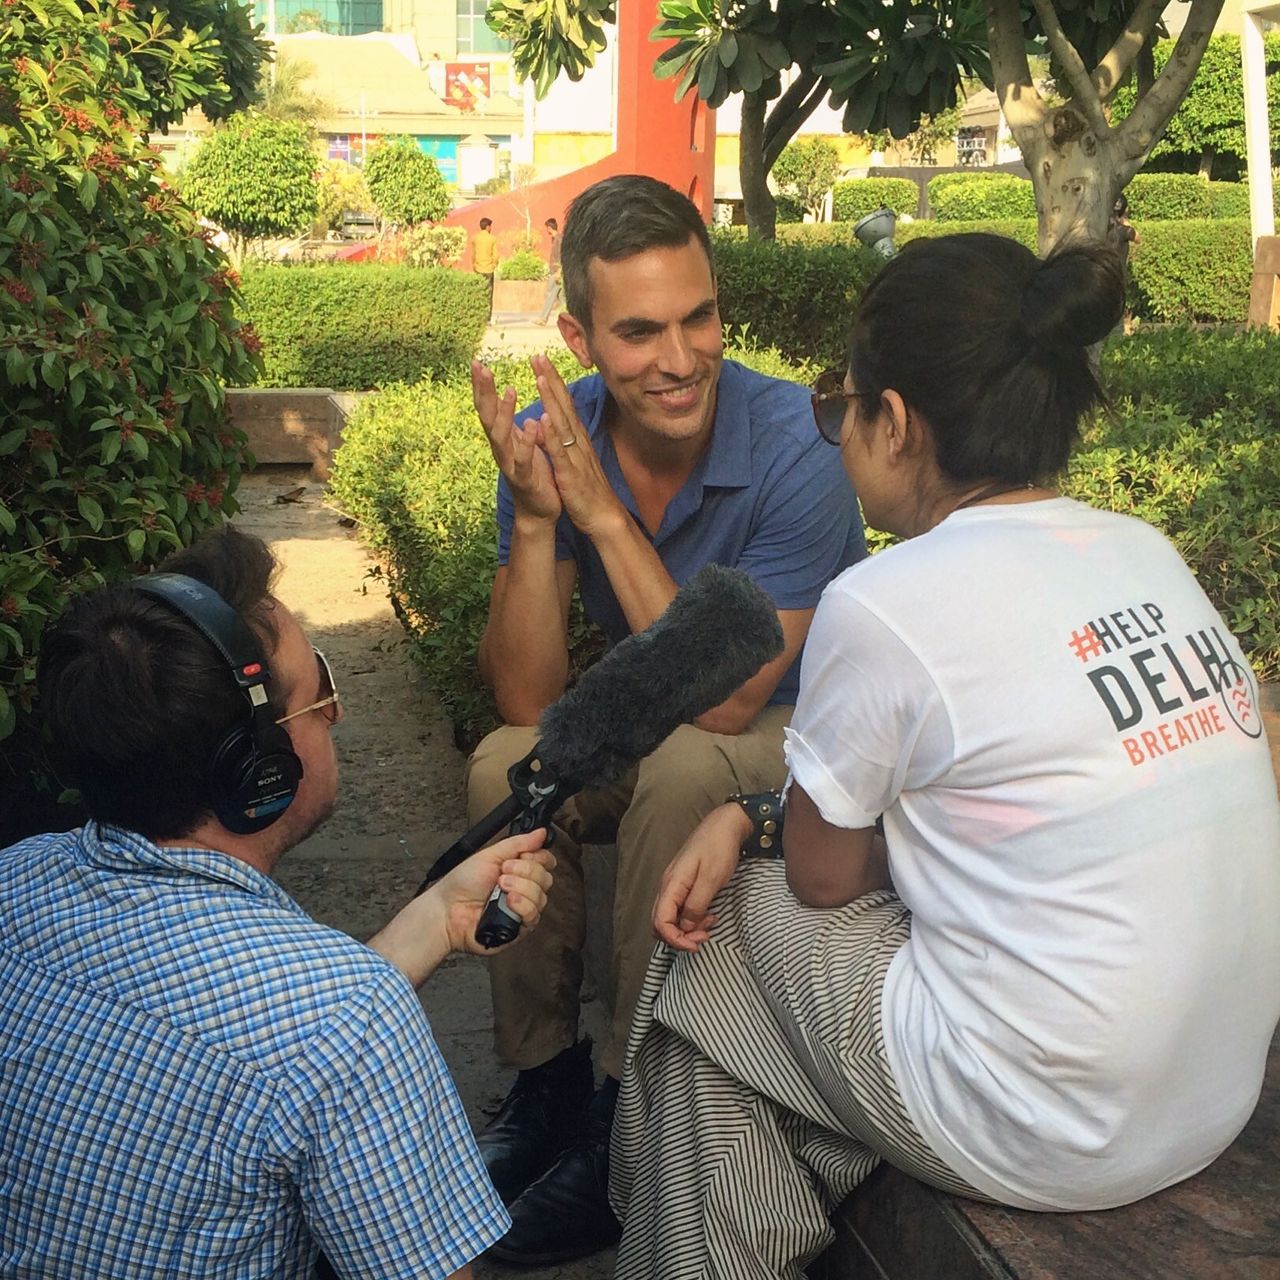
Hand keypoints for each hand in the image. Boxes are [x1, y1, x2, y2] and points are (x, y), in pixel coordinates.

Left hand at [434, 828, 555, 956]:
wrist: (447, 910)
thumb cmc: (461, 884)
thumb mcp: (490, 855)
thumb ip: (518, 843)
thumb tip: (541, 832)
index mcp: (517, 870)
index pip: (545, 862)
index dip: (538, 857)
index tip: (522, 855)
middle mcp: (523, 889)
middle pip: (546, 878)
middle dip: (525, 871)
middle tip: (503, 871)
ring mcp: (521, 908)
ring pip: (541, 897)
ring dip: (521, 888)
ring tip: (500, 887)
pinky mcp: (520, 928)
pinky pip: (534, 916)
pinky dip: (522, 905)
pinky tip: (509, 901)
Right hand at [472, 359, 560, 522]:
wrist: (539, 510)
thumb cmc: (532, 471)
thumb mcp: (519, 441)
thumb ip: (511, 421)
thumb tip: (502, 395)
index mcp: (502, 438)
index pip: (487, 407)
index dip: (481, 386)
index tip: (476, 362)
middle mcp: (501, 449)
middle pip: (487, 417)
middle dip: (484, 392)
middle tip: (481, 368)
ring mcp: (510, 464)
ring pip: (501, 437)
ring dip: (504, 414)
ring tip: (510, 391)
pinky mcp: (525, 479)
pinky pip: (523, 460)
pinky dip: (525, 443)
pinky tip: (530, 425)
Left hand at [531, 354, 629, 537]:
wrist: (604, 515)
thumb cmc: (588, 488)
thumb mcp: (575, 459)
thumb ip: (565, 440)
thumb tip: (553, 422)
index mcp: (576, 438)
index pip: (564, 404)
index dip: (553, 381)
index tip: (541, 359)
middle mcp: (577, 441)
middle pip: (563, 405)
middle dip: (550, 380)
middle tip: (538, 355)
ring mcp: (575, 455)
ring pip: (561, 422)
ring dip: (551, 399)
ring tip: (539, 376)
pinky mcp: (570, 473)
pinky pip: (561, 451)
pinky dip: (552, 435)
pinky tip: (545, 420)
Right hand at [652, 804, 750, 951]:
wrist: (725, 824)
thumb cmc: (718, 848)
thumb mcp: (711, 879)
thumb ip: (696, 905)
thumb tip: (685, 928)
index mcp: (671, 885)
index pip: (660, 922)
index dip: (675, 940)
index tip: (697, 945)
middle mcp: (668, 886)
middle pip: (660, 923)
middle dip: (680, 937)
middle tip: (704, 938)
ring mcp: (675, 885)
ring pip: (670, 917)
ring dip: (687, 929)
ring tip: (710, 924)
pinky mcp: (684, 884)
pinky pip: (680, 909)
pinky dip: (692, 919)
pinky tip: (709, 915)